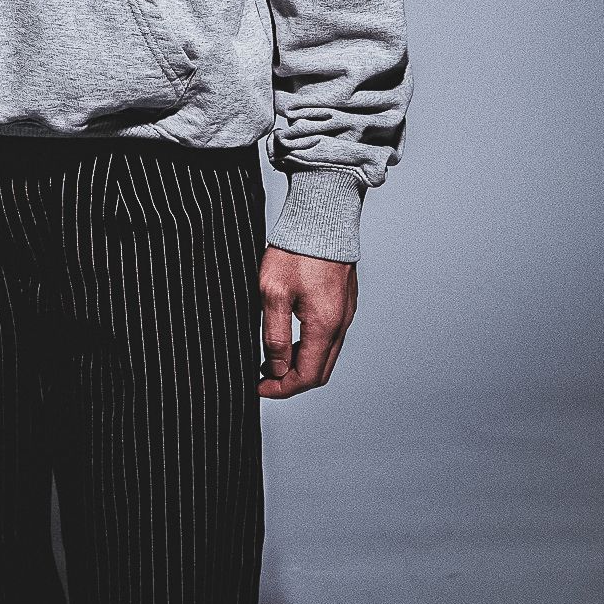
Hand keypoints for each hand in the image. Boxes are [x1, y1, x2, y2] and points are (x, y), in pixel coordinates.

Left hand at [257, 247, 357, 397]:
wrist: (322, 214)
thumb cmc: (296, 249)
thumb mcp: (273, 292)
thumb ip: (274, 335)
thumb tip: (275, 369)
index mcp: (324, 326)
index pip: (306, 377)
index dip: (281, 388)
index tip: (258, 387)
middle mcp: (340, 324)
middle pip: (319, 371)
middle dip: (291, 381)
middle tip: (264, 378)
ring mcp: (345, 312)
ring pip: (325, 354)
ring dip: (300, 363)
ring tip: (272, 358)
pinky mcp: (344, 300)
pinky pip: (330, 336)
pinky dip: (310, 346)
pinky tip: (290, 334)